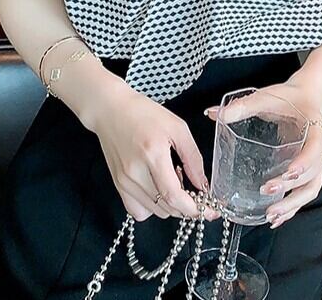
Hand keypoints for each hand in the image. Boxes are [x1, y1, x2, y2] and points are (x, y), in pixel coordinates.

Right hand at [92, 86, 219, 223]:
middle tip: (193, 189)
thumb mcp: (177, 127)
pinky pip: (138, 211)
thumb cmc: (142, 113)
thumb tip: (202, 185)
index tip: (210, 211)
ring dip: (171, 204)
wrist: (110, 110)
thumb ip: (193, 158)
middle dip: (187, 206)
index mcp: (152, 154)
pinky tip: (157, 189)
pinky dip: (153, 207)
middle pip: (166, 208)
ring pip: (155, 212)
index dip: (195, 209)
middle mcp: (135, 172)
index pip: (174, 196)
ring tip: (172, 180)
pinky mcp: (118, 185)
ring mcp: (124, 181)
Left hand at [204, 81, 321, 229]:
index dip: (304, 162)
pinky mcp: (307, 172)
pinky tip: (276, 218)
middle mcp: (319, 149)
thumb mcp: (267, 97)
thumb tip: (214, 113)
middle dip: (290, 187)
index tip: (288, 172)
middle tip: (267, 190)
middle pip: (312, 175)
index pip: (316, 147)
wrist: (307, 98)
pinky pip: (304, 194)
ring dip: (292, 205)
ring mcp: (315, 163)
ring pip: (310, 190)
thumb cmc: (289, 97)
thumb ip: (243, 106)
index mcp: (315, 128)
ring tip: (271, 215)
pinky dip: (292, 208)